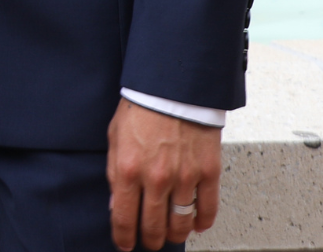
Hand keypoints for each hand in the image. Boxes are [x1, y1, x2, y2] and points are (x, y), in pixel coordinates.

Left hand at [108, 99, 220, 248]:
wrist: (172, 85)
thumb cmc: (142, 107)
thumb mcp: (115, 138)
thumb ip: (114, 172)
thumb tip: (116, 203)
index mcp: (128, 169)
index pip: (123, 218)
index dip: (123, 237)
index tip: (124, 243)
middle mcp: (156, 178)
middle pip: (153, 227)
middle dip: (149, 240)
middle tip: (148, 240)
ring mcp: (184, 177)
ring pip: (181, 224)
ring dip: (174, 235)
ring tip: (170, 234)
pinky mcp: (208, 172)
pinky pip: (208, 208)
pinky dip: (202, 222)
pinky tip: (196, 224)